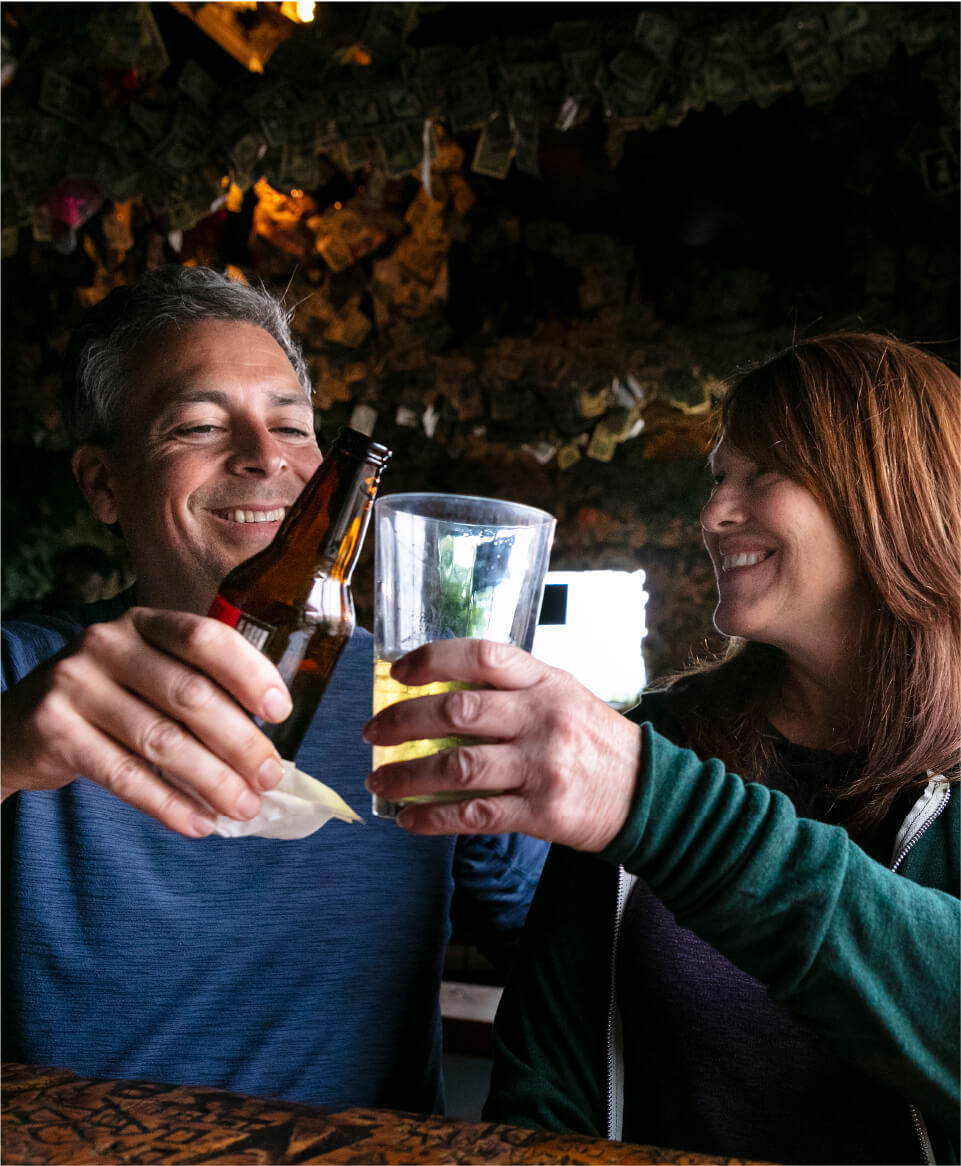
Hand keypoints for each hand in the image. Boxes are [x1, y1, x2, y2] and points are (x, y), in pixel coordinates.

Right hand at [1, 607, 293, 837]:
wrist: (17, 726)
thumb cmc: (108, 701)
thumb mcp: (147, 673)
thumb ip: (197, 687)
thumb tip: (267, 742)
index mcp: (144, 623)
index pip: (206, 638)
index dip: (249, 673)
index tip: (280, 711)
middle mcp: (107, 643)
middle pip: (190, 694)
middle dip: (240, 741)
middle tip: (269, 777)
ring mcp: (76, 684)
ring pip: (161, 740)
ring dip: (211, 780)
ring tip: (242, 807)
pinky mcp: (55, 730)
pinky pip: (124, 775)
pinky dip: (168, 804)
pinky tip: (198, 823)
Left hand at [363, 639, 641, 851]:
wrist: (649, 793)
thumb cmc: (594, 738)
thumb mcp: (563, 693)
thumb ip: (512, 686)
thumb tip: (441, 686)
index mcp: (545, 681)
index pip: (481, 656)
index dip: (432, 659)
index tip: (397, 672)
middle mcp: (542, 718)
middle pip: (457, 711)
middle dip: (403, 721)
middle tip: (373, 732)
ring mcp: (542, 766)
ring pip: (458, 767)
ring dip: (407, 775)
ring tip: (378, 778)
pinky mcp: (542, 812)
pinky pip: (475, 815)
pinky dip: (433, 819)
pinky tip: (408, 820)